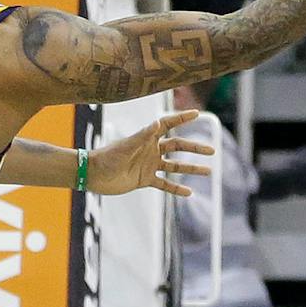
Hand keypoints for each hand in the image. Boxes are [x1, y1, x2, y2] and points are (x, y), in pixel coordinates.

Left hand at [89, 110, 211, 196]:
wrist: (93, 175)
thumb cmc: (107, 156)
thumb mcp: (127, 146)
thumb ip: (144, 135)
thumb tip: (159, 122)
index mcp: (147, 138)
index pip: (168, 125)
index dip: (182, 118)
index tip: (197, 114)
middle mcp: (150, 150)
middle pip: (178, 147)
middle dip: (194, 148)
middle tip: (212, 151)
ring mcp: (149, 165)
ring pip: (175, 166)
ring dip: (191, 168)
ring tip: (208, 171)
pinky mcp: (144, 180)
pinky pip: (164, 184)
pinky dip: (176, 189)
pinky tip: (189, 192)